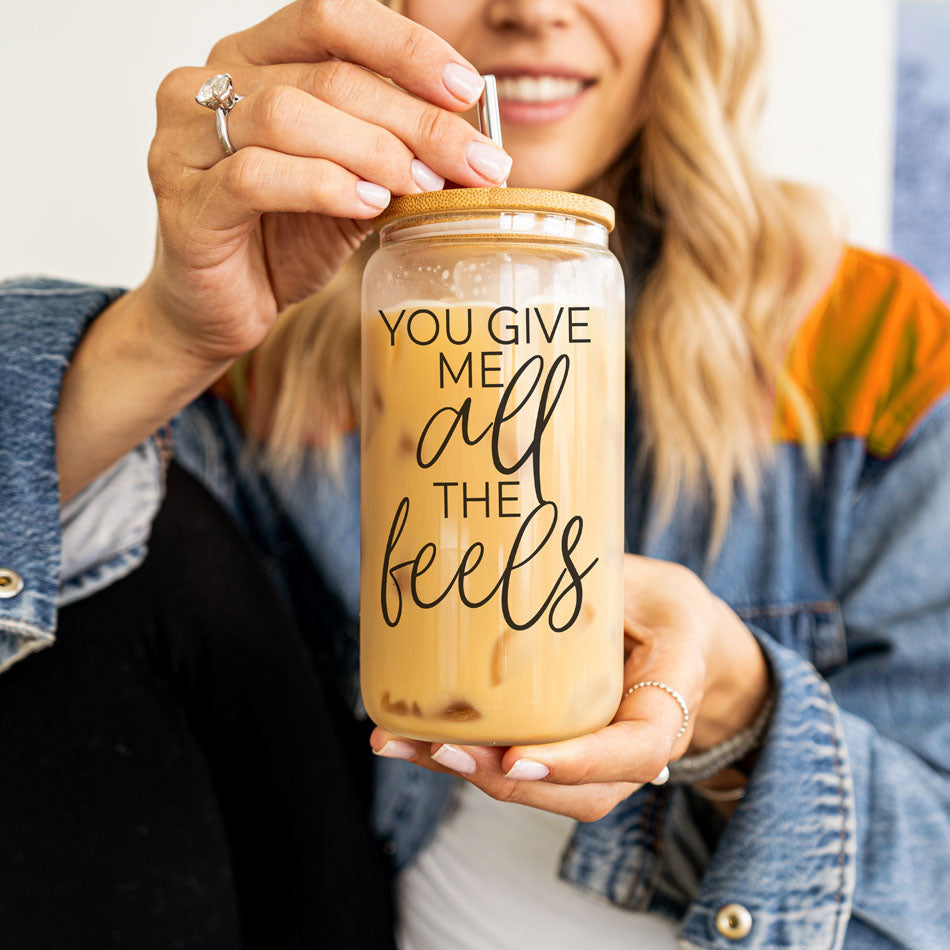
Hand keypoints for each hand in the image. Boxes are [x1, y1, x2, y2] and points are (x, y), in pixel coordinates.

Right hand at [139, 0, 510, 365]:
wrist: (217, 310)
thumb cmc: (279, 241)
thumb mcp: (350, 188)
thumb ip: (391, 158)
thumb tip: (472, 148)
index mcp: (252, 60)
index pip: (330, 18)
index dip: (404, 47)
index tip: (465, 89)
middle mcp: (208, 83)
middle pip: (326, 76)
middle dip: (414, 119)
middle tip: (474, 160)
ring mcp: (184, 140)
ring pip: (289, 116)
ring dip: (373, 150)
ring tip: (423, 185)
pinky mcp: (184, 201)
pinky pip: (256, 176)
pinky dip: (323, 186)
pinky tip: (367, 205)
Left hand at [370, 554, 770, 821]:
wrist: (685, 646)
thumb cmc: (667, 610)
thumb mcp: (649, 585)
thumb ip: (600, 578)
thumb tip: (508, 544)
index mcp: (670, 704)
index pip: (638, 751)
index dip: (579, 763)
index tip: (518, 756)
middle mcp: (637, 748)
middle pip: (578, 791)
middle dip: (501, 776)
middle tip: (440, 748)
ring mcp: (601, 760)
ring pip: (541, 789)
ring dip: (468, 772)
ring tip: (401, 744)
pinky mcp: (565, 751)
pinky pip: (520, 766)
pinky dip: (466, 757)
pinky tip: (410, 737)